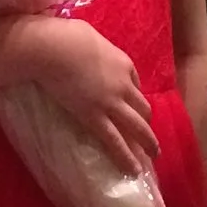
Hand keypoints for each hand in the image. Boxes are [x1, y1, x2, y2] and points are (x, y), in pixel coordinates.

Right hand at [21, 18, 157, 178]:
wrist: (54, 48)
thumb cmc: (65, 36)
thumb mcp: (89, 36)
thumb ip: (94, 48)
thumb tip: (86, 48)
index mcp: (123, 63)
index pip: (135, 83)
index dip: (134, 97)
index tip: (133, 106)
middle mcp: (124, 85)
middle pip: (143, 108)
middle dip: (147, 124)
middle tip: (150, 138)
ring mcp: (112, 103)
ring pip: (138, 127)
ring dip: (147, 143)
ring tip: (152, 156)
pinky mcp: (95, 117)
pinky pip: (115, 141)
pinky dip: (126, 157)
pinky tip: (133, 169)